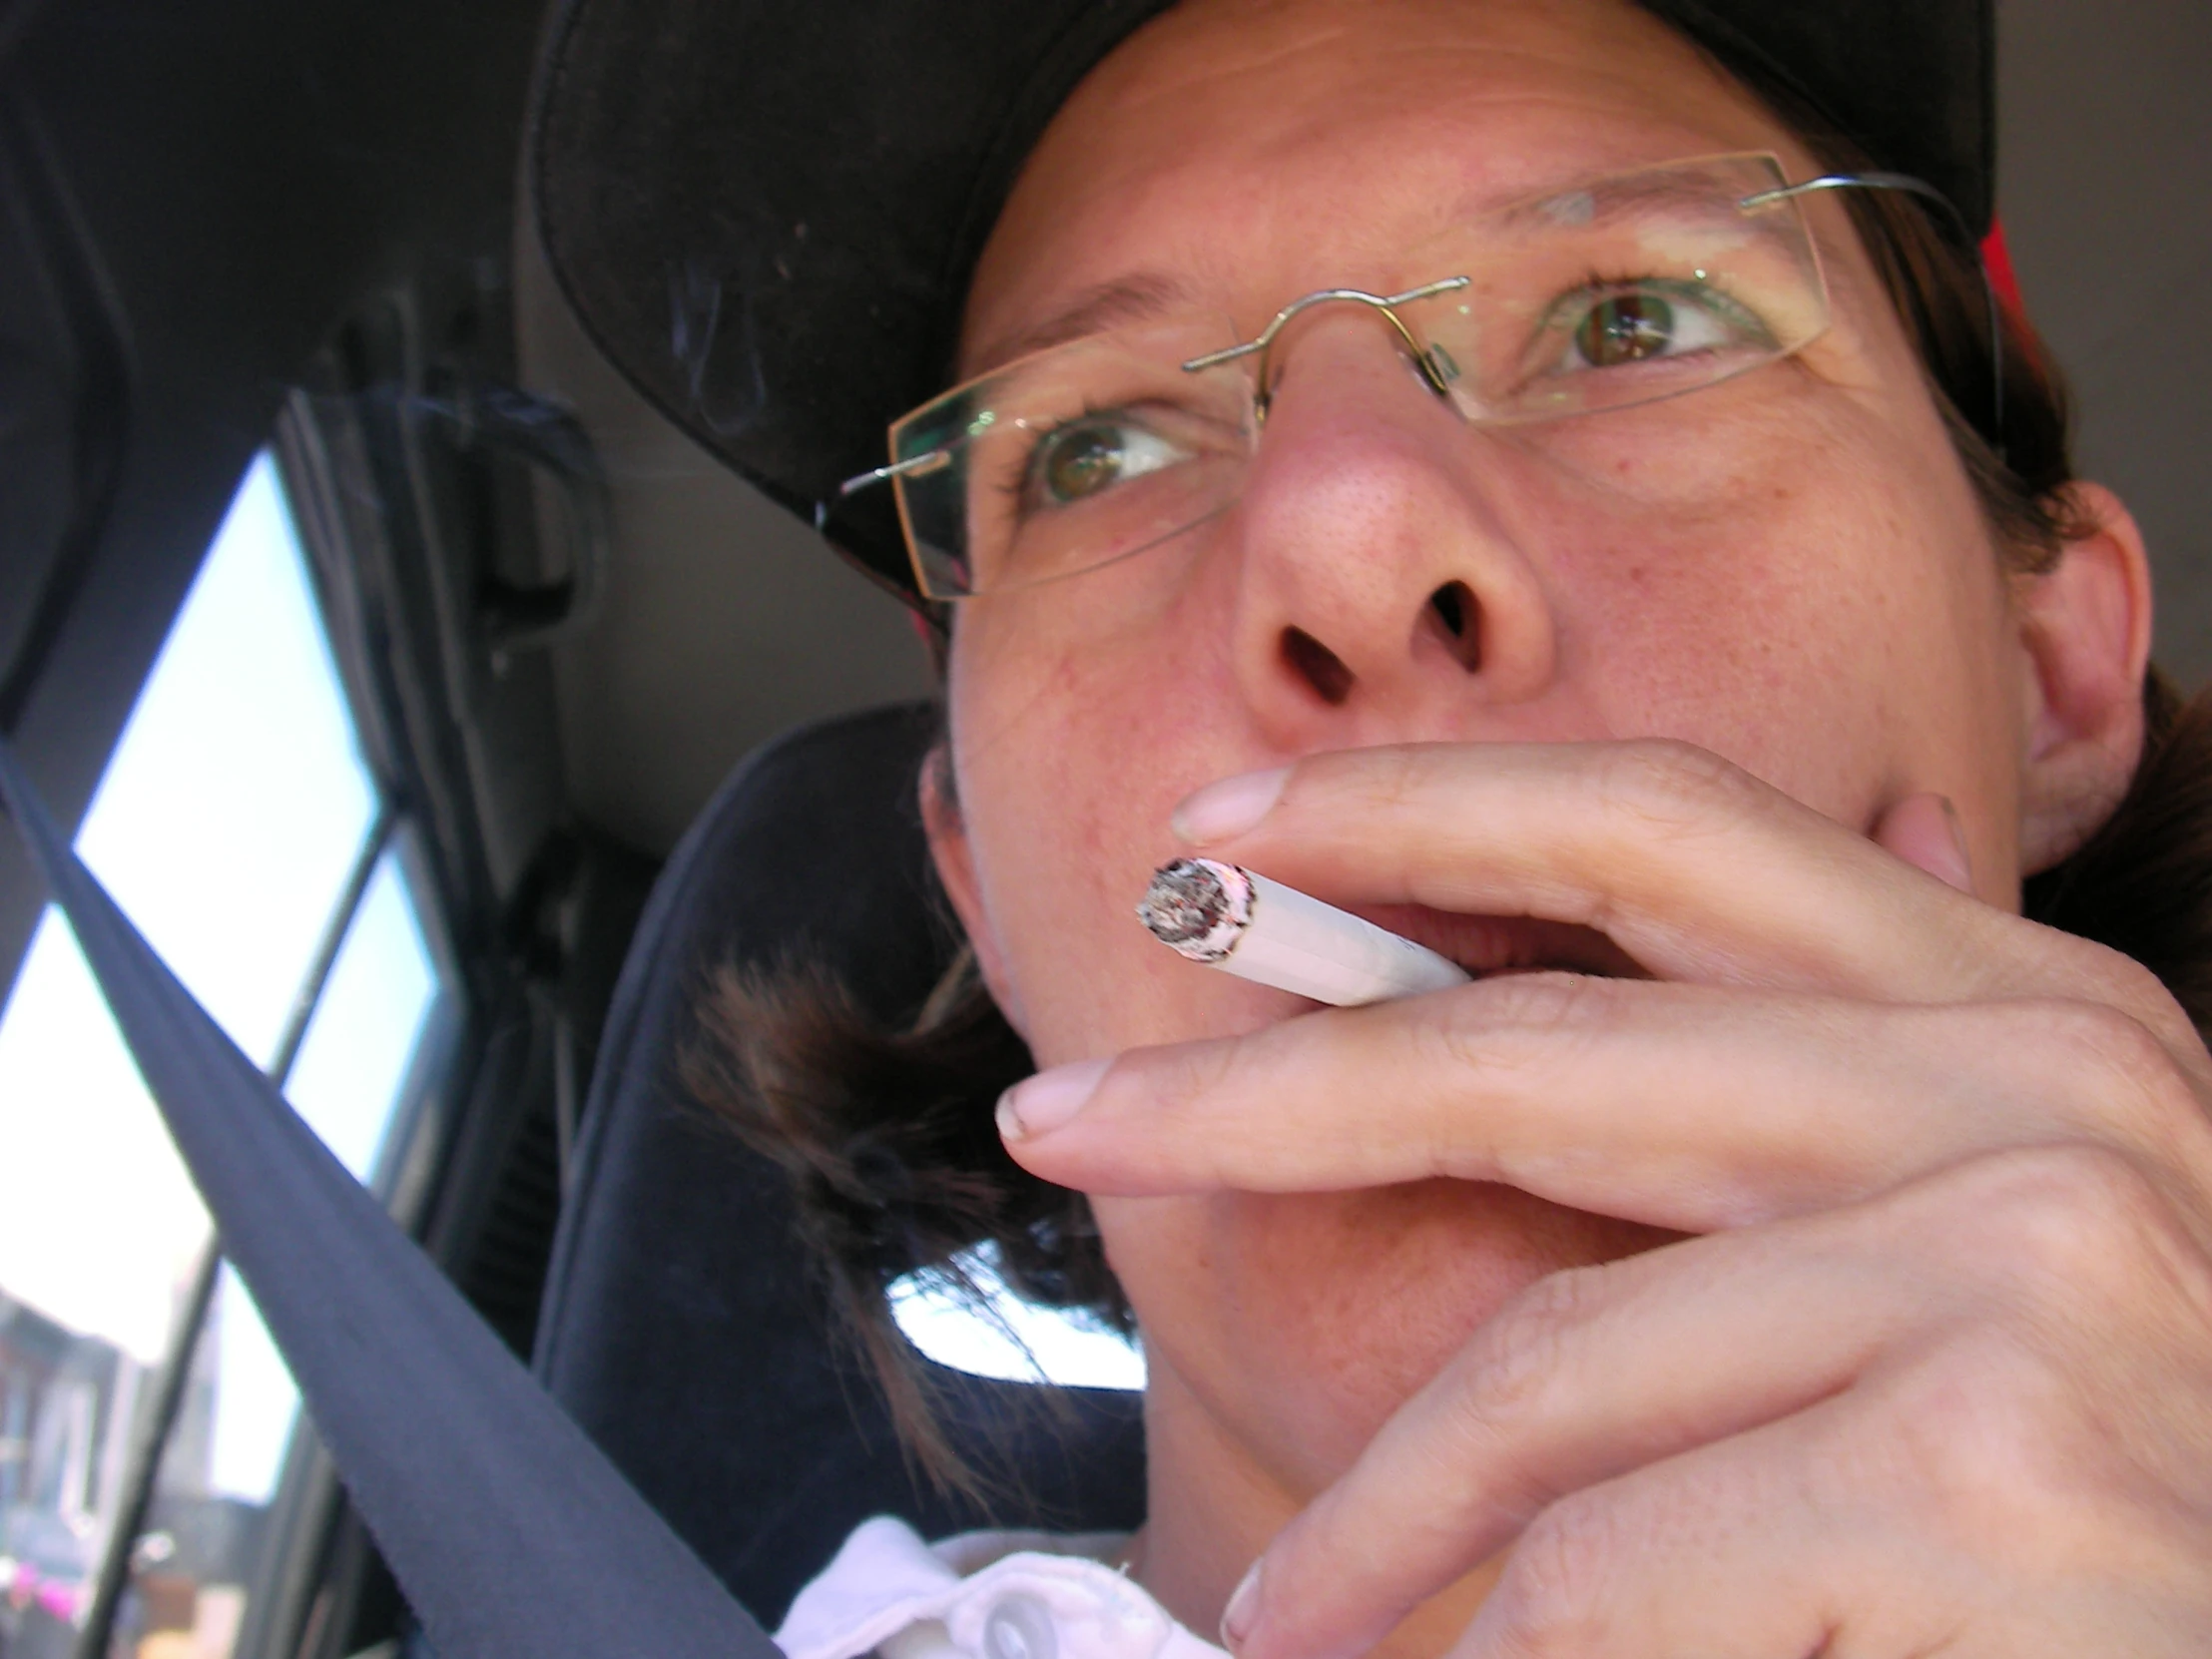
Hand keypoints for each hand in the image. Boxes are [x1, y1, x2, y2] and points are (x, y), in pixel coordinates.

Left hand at [997, 740, 2211, 1657]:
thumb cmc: (2159, 1491)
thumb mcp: (2016, 1240)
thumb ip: (1856, 1106)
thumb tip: (1712, 929)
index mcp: (2019, 1007)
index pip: (1662, 827)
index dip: (1415, 807)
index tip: (1221, 827)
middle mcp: (2034, 1088)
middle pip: (1535, 1050)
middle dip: (1256, 1093)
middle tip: (1061, 1121)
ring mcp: (2023, 1263)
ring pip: (1552, 1364)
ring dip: (1383, 1511)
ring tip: (1281, 1617)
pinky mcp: (1990, 1465)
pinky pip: (1612, 1565)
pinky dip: (1490, 1642)